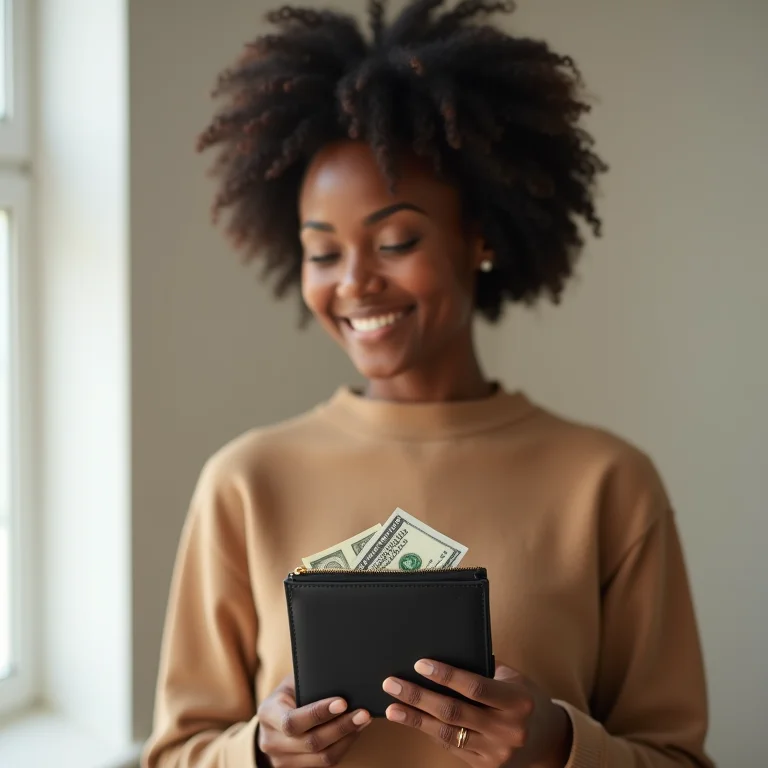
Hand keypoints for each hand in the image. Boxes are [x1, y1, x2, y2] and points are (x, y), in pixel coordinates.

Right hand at [257, 674, 370, 766]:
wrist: (275, 718)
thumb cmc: (290, 694)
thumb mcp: (292, 683)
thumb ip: (309, 683)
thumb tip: (340, 679)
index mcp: (268, 714)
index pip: (293, 721)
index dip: (318, 713)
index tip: (343, 702)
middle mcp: (270, 741)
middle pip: (311, 742)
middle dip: (341, 727)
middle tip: (363, 713)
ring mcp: (281, 760)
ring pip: (322, 757)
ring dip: (347, 739)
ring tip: (363, 722)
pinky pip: (325, 764)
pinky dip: (343, 747)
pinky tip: (354, 732)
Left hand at [382, 660, 571, 767]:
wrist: (547, 738)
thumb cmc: (523, 698)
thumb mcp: (513, 677)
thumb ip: (483, 668)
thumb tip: (443, 653)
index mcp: (518, 702)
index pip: (475, 687)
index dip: (446, 675)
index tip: (420, 664)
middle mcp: (508, 731)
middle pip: (454, 712)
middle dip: (419, 696)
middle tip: (392, 683)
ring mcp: (496, 753)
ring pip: (447, 734)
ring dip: (415, 719)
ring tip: (392, 707)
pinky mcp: (485, 767)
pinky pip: (451, 748)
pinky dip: (428, 733)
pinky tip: (411, 721)